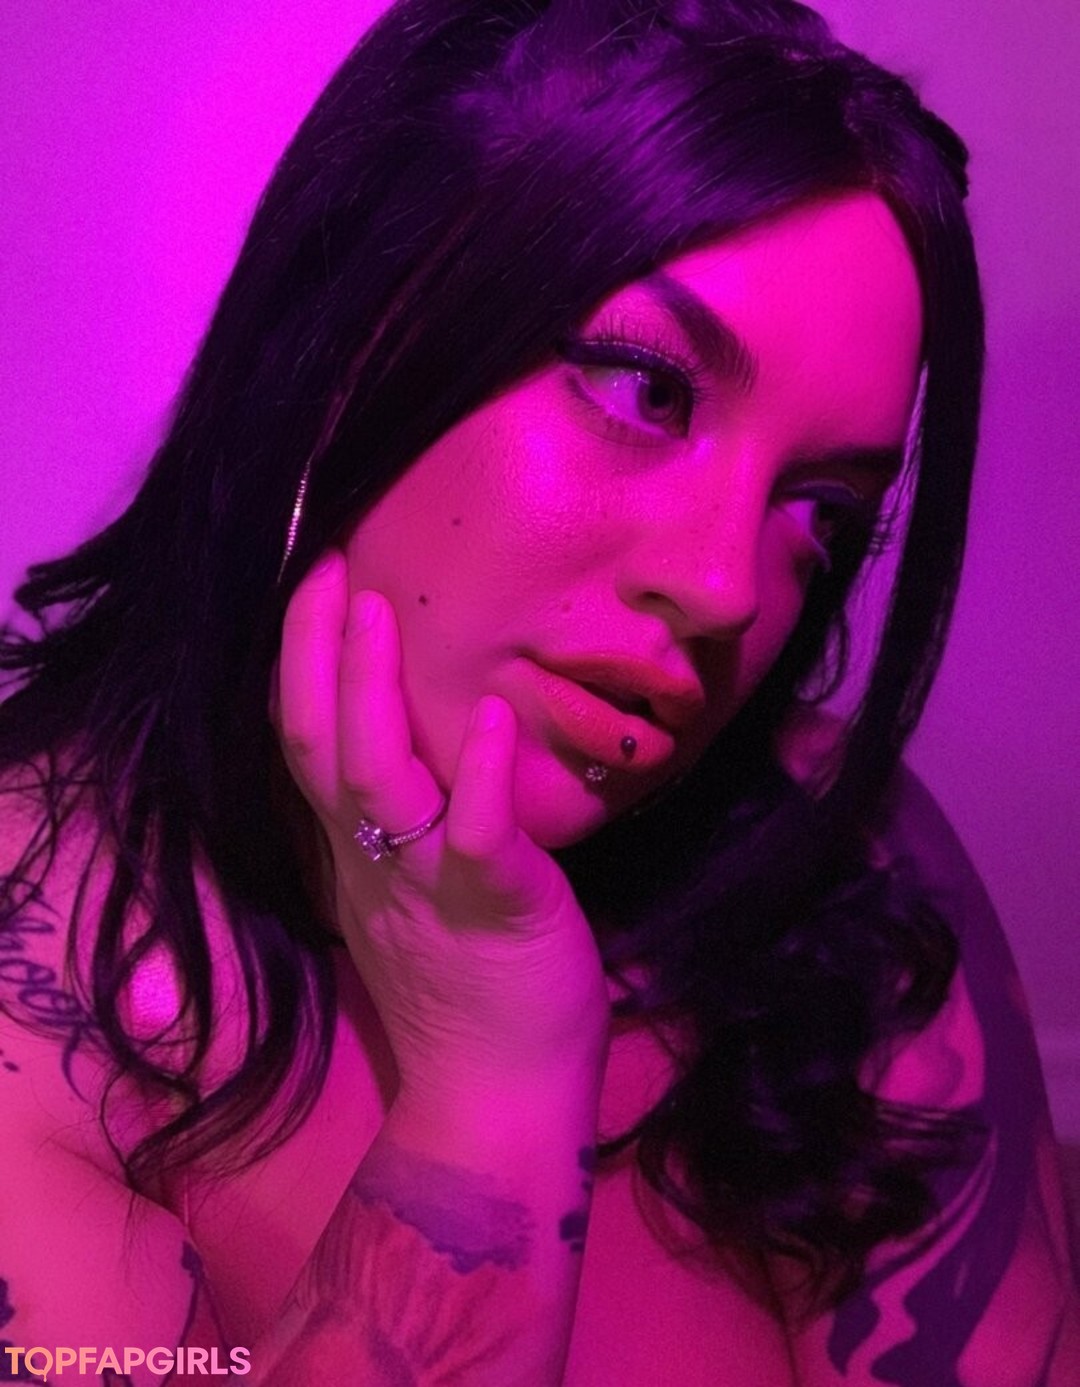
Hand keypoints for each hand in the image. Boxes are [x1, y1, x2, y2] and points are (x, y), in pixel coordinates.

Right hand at [276, 551, 610, 1108]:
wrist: (494, 1094)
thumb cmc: (465, 987)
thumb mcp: (409, 894)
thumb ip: (401, 824)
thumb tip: (422, 748)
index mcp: (355, 852)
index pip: (305, 745)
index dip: (300, 665)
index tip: (313, 586)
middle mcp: (374, 858)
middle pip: (321, 744)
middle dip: (317, 651)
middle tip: (329, 564)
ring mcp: (426, 882)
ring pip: (377, 778)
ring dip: (372, 692)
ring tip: (378, 611)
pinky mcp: (493, 906)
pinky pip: (474, 835)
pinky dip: (477, 774)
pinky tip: (486, 714)